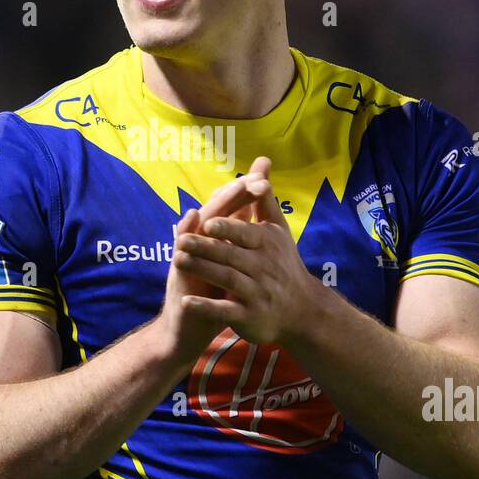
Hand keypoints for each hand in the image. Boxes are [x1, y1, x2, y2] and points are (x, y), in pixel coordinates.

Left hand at [173, 159, 320, 344]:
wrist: (302, 311)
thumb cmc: (283, 263)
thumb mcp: (277, 230)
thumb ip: (263, 198)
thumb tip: (262, 161)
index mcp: (267, 245)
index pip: (245, 234)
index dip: (227, 229)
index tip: (206, 222)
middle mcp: (264, 268)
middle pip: (231, 255)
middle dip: (206, 248)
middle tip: (180, 241)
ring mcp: (257, 294)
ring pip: (227, 280)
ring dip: (202, 271)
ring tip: (176, 261)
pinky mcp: (250, 316)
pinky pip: (226, 311)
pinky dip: (206, 307)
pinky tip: (186, 301)